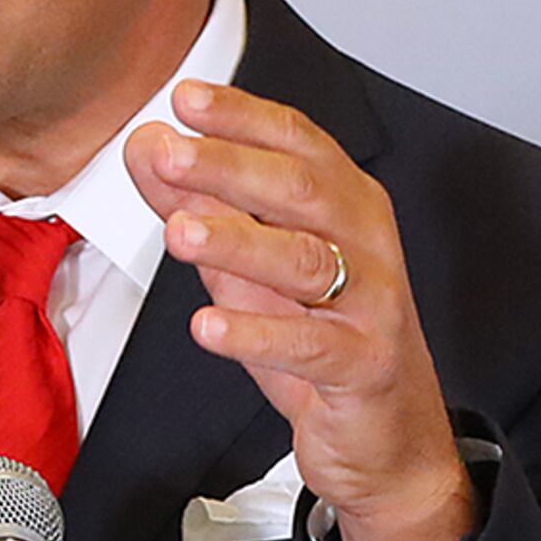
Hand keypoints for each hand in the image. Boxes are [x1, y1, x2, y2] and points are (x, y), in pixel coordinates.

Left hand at [129, 81, 478, 540]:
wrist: (391, 441)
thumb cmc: (326, 345)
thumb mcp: (253, 273)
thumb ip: (204, 211)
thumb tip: (149, 152)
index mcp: (348, 207)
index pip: (298, 144)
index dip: (244, 118)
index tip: (186, 99)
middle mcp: (367, 245)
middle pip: (301, 191)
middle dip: (230, 167)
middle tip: (169, 153)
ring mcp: (372, 306)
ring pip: (305, 261)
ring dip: (237, 242)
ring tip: (179, 233)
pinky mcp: (365, 367)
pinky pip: (310, 346)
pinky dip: (256, 334)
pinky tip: (209, 327)